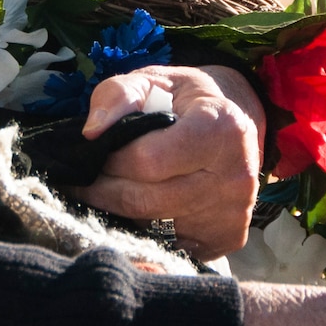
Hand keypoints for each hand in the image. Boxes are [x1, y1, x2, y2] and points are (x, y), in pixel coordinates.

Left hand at [75, 65, 263, 260]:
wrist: (236, 122)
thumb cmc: (187, 101)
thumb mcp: (155, 80)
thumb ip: (119, 94)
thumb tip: (91, 133)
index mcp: (222, 128)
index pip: (148, 160)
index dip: (112, 159)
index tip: (98, 153)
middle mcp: (236, 176)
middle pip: (146, 199)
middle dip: (107, 189)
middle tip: (89, 178)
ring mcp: (234, 213)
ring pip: (153, 228)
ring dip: (121, 212)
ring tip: (111, 191)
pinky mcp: (228, 238)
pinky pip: (169, 245)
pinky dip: (145, 231)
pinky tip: (139, 210)